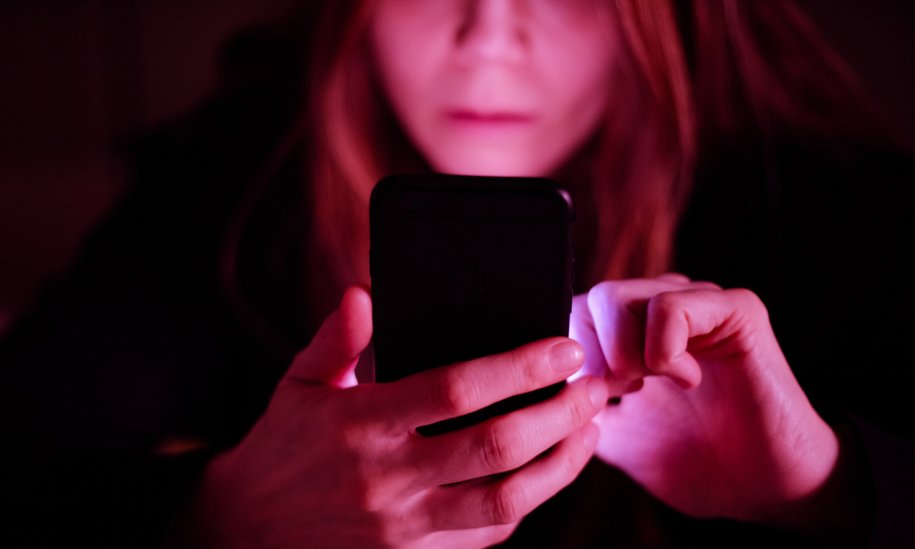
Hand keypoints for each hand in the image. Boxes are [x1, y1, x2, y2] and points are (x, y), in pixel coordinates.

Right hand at [189, 287, 606, 547]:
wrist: (245, 532)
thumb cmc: (281, 449)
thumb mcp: (299, 384)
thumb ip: (335, 338)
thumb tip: (364, 293)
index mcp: (360, 424)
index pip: (454, 390)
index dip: (518, 367)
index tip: (562, 349)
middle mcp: (387, 478)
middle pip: (495, 445)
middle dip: (558, 413)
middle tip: (593, 386)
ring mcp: (404, 525)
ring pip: (505, 500)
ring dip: (560, 464)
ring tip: (590, 429)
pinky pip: (486, 535)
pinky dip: (528, 503)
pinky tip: (549, 471)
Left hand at [571, 276, 839, 526]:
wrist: (764, 488)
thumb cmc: (696, 460)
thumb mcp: (615, 434)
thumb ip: (576, 404)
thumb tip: (536, 386)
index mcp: (634, 330)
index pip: (573, 312)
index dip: (568, 356)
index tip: (588, 399)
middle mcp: (664, 307)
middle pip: (589, 300)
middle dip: (590, 358)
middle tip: (619, 396)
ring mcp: (699, 303)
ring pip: (617, 297)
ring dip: (620, 355)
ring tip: (649, 388)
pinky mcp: (735, 310)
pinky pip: (669, 306)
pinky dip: (662, 351)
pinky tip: (685, 379)